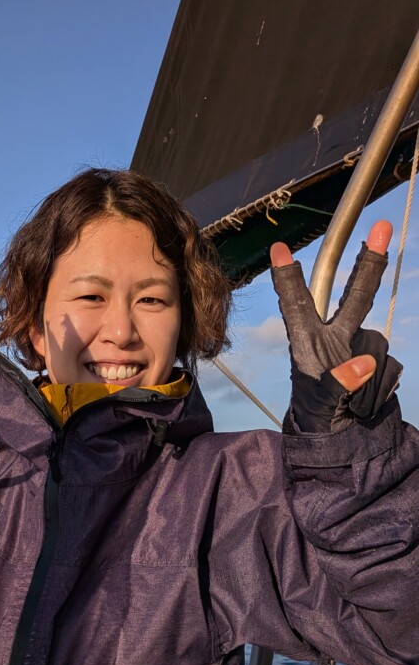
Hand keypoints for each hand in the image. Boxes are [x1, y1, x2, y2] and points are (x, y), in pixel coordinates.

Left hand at [270, 221, 401, 432]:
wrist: (341, 438)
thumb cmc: (317, 418)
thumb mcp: (320, 406)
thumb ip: (337, 385)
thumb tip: (362, 363)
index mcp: (306, 342)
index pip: (296, 304)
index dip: (288, 278)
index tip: (278, 248)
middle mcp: (333, 337)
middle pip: (355, 296)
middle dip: (370, 262)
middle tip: (382, 225)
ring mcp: (357, 348)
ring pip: (375, 341)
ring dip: (369, 372)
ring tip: (351, 402)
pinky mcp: (377, 360)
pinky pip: (385, 364)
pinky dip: (378, 384)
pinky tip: (364, 400)